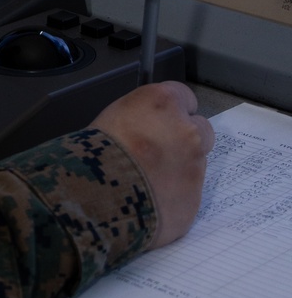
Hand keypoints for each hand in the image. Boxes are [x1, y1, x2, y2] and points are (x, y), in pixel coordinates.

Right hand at [91, 81, 214, 247]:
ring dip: (180, 169)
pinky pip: (189, 194)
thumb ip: (143, 115)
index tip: (164, 123)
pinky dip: (174, 196)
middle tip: (160, 153)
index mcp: (165, 103)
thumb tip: (149, 126)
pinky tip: (151, 200)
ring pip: (196, 164)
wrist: (98, 193)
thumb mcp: (115, 115)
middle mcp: (187, 130)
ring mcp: (195, 166)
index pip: (186, 98)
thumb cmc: (97, 149)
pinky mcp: (194, 199)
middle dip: (186, 140)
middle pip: (201, 130)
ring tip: (149, 181)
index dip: (173, 112)